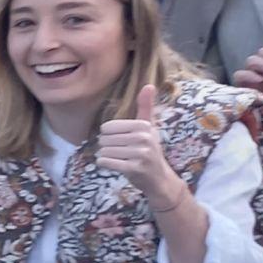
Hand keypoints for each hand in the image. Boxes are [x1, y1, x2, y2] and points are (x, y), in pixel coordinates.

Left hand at [95, 85, 178, 205]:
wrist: (159, 178)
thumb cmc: (149, 149)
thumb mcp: (149, 127)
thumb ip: (146, 107)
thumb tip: (149, 85)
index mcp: (144, 126)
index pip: (107, 127)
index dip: (108, 135)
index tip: (122, 141)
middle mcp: (144, 138)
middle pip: (104, 139)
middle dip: (107, 147)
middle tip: (121, 152)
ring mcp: (140, 154)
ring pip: (104, 151)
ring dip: (106, 156)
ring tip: (120, 159)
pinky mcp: (134, 168)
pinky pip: (106, 162)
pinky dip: (105, 164)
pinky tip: (115, 165)